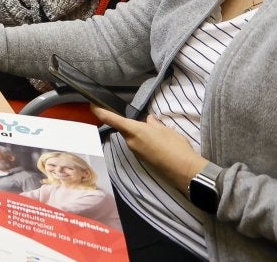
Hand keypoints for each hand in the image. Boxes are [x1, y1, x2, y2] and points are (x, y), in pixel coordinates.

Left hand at [93, 110, 207, 191]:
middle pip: (124, 129)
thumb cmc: (175, 146)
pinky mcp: (142, 160)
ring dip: (139, 134)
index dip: (100, 111)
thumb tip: (148, 120)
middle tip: (146, 123)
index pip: (111, 119)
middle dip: (131, 125)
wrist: (184, 171)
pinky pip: (139, 147)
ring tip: (158, 134)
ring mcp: (136, 153)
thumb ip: (154, 124)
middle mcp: (131, 142)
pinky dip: (144, 142)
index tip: (92, 105)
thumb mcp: (165, 130)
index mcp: (134, 131)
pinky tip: (158, 144)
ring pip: (132, 138)